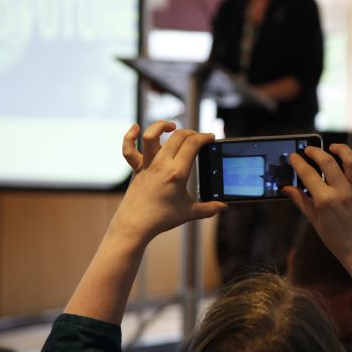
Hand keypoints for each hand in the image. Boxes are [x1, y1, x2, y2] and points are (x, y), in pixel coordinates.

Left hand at [112, 121, 225, 243]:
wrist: (135, 225)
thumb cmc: (162, 219)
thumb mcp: (189, 213)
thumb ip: (209, 208)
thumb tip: (223, 206)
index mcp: (177, 172)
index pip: (193, 144)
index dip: (204, 137)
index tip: (211, 138)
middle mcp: (161, 164)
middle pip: (178, 136)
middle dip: (192, 132)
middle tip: (199, 138)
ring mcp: (147, 164)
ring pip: (152, 135)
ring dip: (162, 126)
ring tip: (172, 126)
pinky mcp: (137, 169)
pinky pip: (129, 149)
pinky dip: (129, 136)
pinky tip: (135, 128)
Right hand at [283, 144, 351, 265]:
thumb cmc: (336, 238)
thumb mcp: (314, 221)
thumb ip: (301, 201)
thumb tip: (286, 188)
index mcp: (325, 201)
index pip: (307, 174)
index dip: (298, 162)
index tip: (293, 156)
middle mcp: (342, 193)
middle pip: (328, 162)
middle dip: (315, 152)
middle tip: (308, 150)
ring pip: (351, 161)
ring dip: (341, 150)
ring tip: (332, 148)